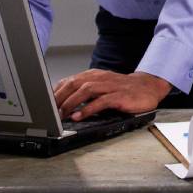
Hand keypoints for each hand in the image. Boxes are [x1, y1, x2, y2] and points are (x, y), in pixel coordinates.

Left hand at [53, 69, 170, 119]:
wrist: (147, 87)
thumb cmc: (123, 89)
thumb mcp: (101, 87)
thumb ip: (84, 92)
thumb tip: (63, 102)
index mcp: (93, 75)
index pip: (69, 81)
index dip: (55, 92)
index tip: (45, 103)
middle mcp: (100, 78)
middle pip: (74, 83)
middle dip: (60, 97)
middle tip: (50, 111)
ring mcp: (110, 86)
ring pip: (85, 90)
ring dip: (71, 103)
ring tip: (62, 114)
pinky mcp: (119, 95)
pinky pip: (101, 101)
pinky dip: (88, 109)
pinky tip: (80, 116)